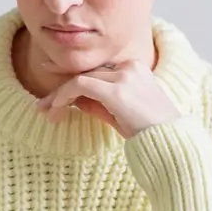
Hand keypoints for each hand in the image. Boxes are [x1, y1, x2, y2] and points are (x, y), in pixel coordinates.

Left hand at [35, 58, 180, 139]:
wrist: (169, 142)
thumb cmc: (148, 131)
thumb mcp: (119, 113)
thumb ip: (97, 102)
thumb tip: (72, 99)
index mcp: (135, 68)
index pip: (96, 69)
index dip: (71, 72)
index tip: (50, 72)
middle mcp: (129, 67)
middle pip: (86, 73)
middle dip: (61, 89)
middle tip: (42, 104)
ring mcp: (123, 77)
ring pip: (80, 79)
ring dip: (59, 96)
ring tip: (45, 111)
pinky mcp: (116, 90)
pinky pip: (80, 86)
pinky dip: (64, 96)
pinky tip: (56, 109)